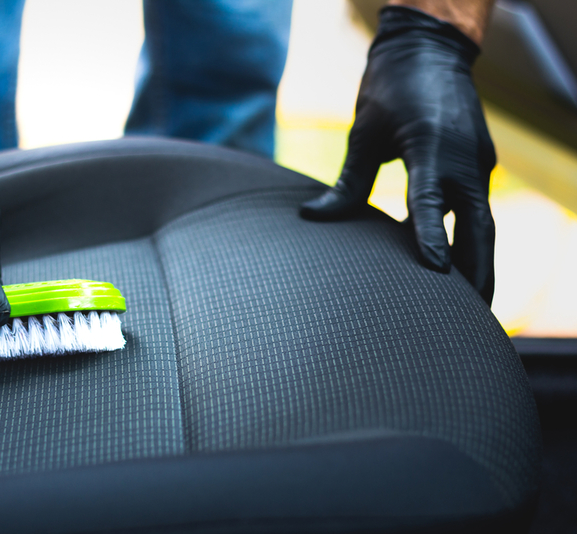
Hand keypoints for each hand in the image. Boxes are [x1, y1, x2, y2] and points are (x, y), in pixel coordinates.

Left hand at [300, 7, 495, 303]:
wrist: (429, 50)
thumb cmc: (392, 87)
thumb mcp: (364, 131)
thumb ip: (347, 181)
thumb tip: (312, 217)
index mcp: (434, 147)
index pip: (432, 202)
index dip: (433, 238)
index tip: (435, 274)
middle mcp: (465, 159)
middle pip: (479, 229)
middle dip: (477, 273)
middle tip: (471, 316)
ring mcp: (478, 162)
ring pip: (483, 225)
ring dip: (476, 263)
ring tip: (467, 305)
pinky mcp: (477, 164)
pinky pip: (475, 210)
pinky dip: (465, 238)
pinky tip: (449, 263)